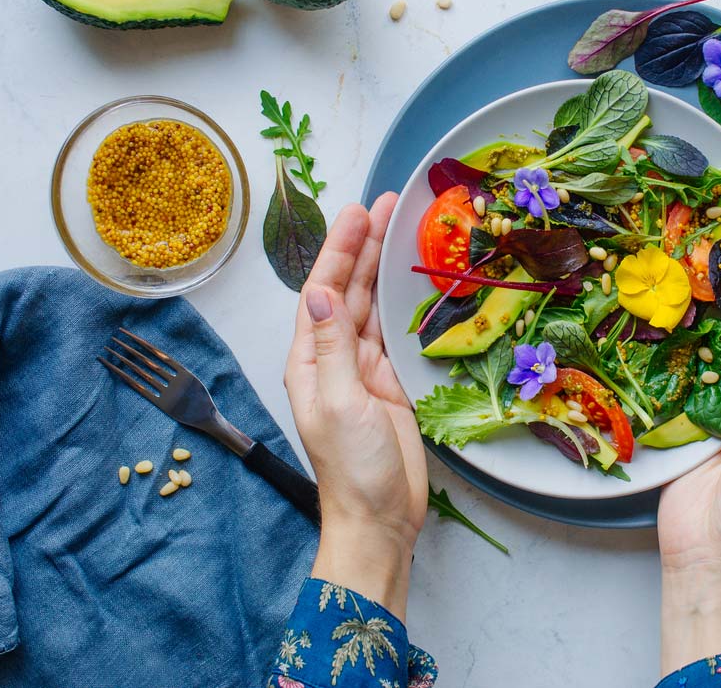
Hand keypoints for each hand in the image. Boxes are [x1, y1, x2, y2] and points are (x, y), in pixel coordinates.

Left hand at [284, 192, 426, 618]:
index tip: (359, 212)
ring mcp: (362, 369)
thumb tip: (321, 294)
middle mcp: (333, 357)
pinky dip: (401, 301)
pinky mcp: (389, 383)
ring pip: (371, 305)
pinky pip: (393, 331)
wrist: (379, 518)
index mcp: (310, 360)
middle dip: (362, 245)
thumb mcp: (339, 405)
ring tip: (398, 225)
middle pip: (348, 289)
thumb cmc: (353, 469)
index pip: (323, 291)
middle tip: (386, 203)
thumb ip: (332, 349)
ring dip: (381, 265)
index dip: (340, 249)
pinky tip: (411, 278)